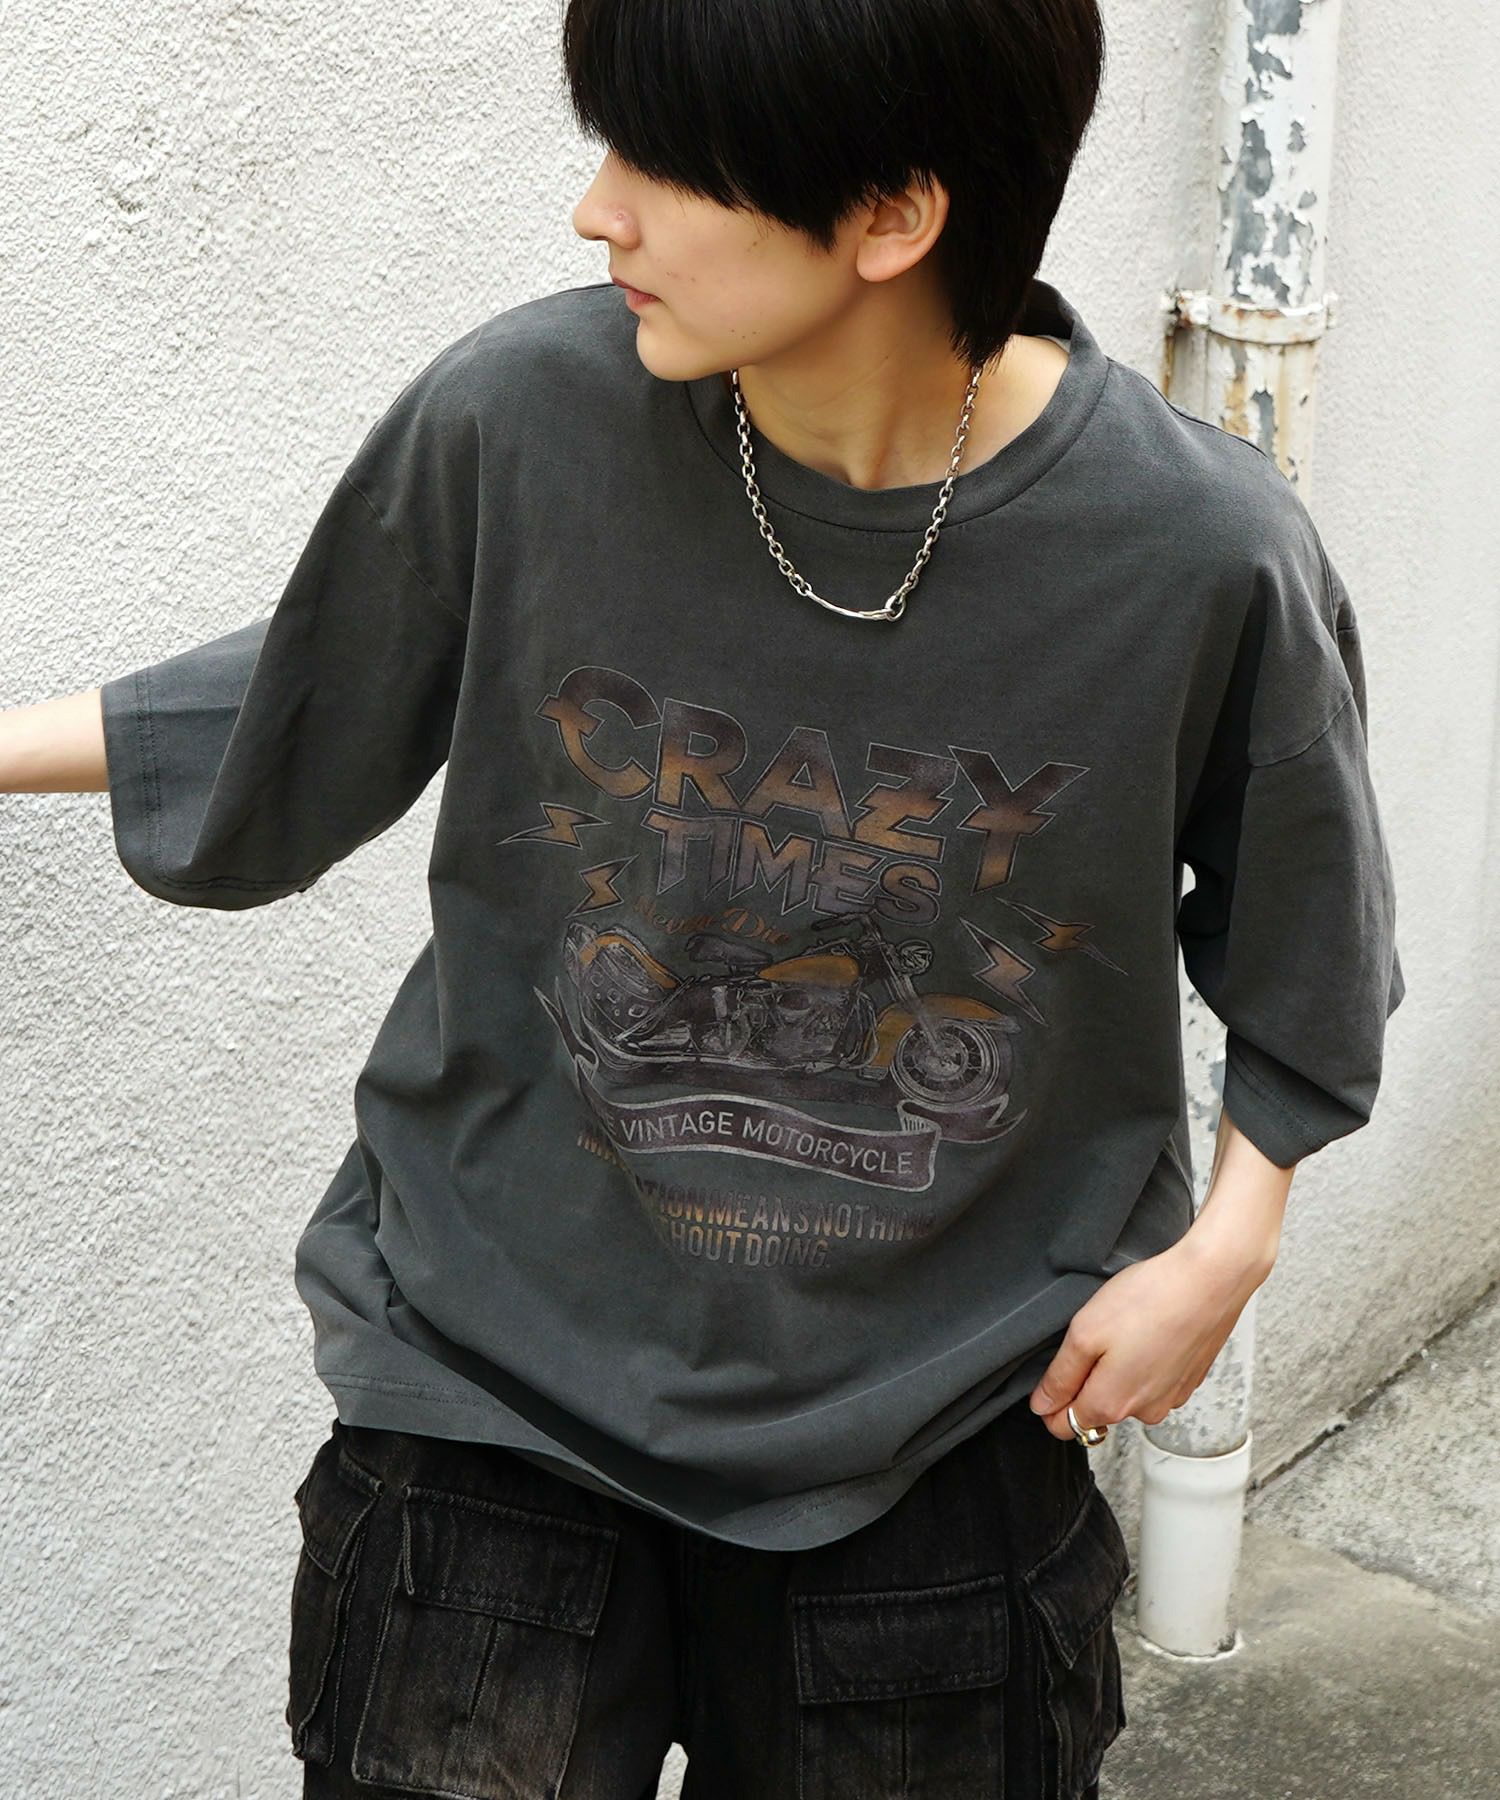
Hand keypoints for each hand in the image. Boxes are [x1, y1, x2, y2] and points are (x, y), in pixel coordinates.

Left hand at [1028, 1233, 1273, 1440]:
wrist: (1210, 1281)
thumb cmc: (1149, 1300)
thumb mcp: (1084, 1333)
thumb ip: (1060, 1377)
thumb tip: (1043, 1406)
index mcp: (1111, 1404)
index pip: (1065, 1426)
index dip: (1050, 1402)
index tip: (1053, 1373)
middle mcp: (1144, 1411)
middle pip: (1096, 1410)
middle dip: (1086, 1380)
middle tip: (1094, 1337)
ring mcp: (1170, 1398)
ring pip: (1126, 1394)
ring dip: (1118, 1369)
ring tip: (1126, 1328)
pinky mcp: (1188, 1381)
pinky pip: (1153, 1381)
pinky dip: (1145, 1361)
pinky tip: (1148, 1330)